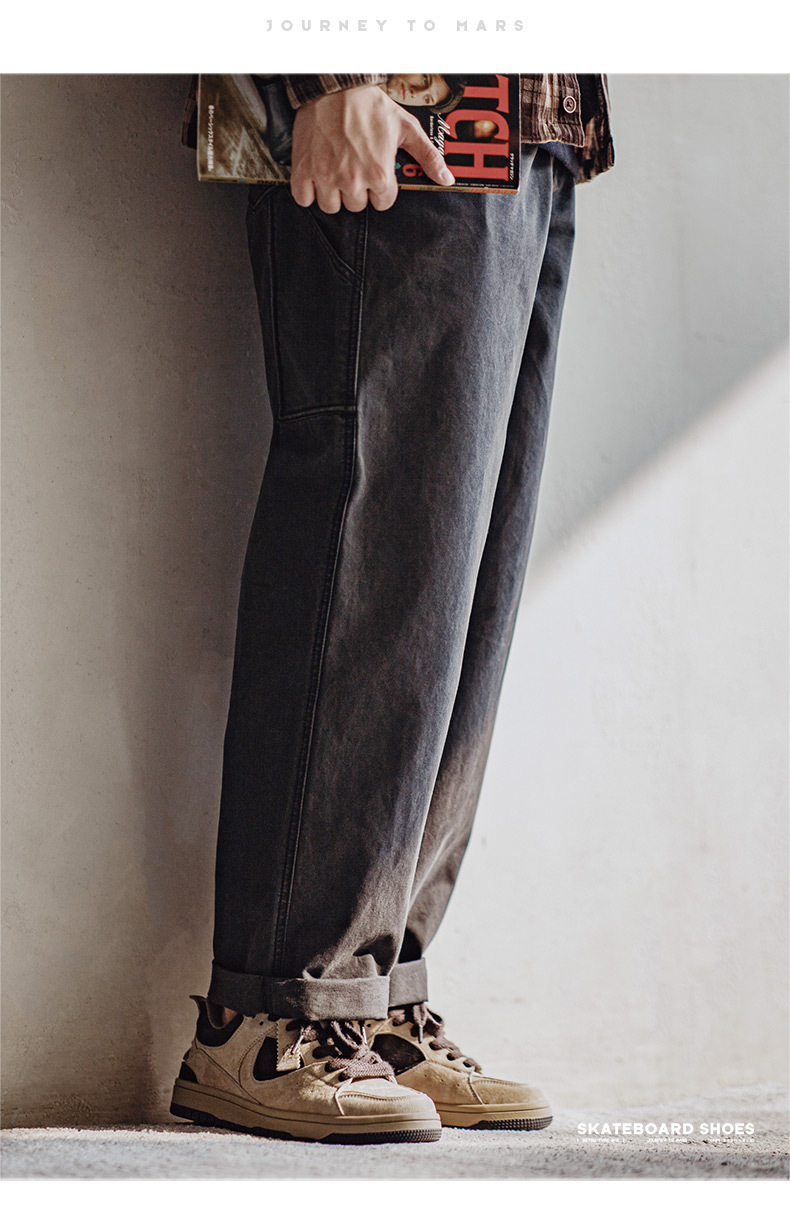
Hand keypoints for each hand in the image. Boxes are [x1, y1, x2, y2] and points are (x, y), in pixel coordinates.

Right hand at [289, 83, 454, 212]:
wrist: (335, 86)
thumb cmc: (372, 106)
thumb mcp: (406, 128)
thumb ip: (428, 156)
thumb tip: (447, 179)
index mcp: (380, 175)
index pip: (382, 203)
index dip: (380, 187)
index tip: (374, 172)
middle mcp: (353, 181)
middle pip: (356, 206)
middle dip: (357, 189)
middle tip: (354, 167)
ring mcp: (326, 178)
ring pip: (331, 206)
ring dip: (333, 193)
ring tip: (336, 171)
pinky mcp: (304, 171)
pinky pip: (304, 199)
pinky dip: (308, 191)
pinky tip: (316, 176)